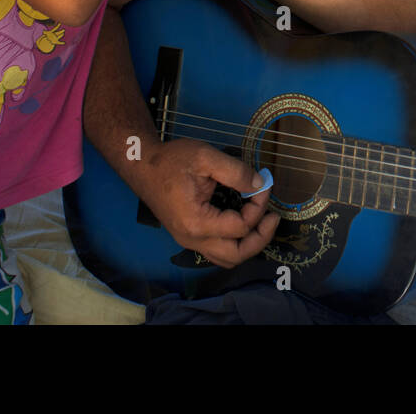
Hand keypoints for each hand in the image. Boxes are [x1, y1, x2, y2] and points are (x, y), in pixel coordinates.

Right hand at [134, 138, 279, 268]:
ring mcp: (189, 240)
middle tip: (273, 217)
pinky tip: (244, 221)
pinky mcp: (190, 236)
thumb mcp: (205, 157)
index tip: (264, 183)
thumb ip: (236, 171)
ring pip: (227, 258)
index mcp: (196, 222)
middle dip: (261, 238)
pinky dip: (236, 241)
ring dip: (249, 244)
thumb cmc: (170, 161)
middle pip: (236, 255)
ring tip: (262, 222)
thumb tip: (260, 183)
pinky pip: (217, 250)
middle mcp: (192, 239)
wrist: (142, 166)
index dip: (259, 205)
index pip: (240, 226)